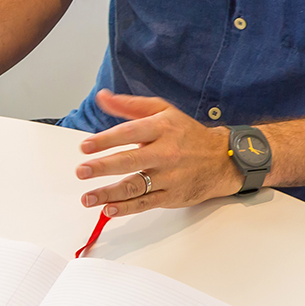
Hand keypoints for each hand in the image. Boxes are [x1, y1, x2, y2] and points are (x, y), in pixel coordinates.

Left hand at [74, 91, 240, 214]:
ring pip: (135, 186)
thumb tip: (102, 97)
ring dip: (108, 193)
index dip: (106, 140)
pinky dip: (126, 208)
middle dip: (103, 167)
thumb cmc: (187, 133)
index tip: (85, 147)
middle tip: (82, 171)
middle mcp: (165, 152)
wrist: (222, 158)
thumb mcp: (162, 111)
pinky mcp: (171, 195)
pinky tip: (109, 209)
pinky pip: (145, 203)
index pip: (130, 133)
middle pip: (130, 161)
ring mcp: (168, 176)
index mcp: (161, 128)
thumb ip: (129, 105)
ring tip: (88, 197)